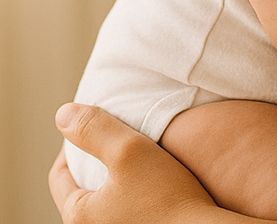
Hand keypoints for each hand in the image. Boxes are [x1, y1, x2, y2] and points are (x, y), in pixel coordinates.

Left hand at [50, 104, 220, 223]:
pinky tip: (152, 176)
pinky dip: (129, 187)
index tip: (97, 121)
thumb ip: (95, 129)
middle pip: (81, 186)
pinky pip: (123, 206)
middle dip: (95, 157)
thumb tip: (63, 114)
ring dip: (115, 173)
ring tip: (137, 151)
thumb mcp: (129, 150)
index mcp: (78, 216)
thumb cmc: (166, 195)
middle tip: (117, 133)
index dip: (74, 141)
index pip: (59, 174)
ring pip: (104, 197)